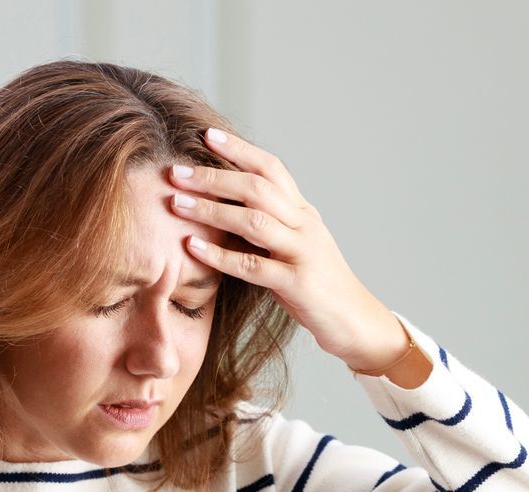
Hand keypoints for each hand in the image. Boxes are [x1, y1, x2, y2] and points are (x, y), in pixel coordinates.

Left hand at [166, 126, 406, 370]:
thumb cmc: (315, 283)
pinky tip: (191, 247)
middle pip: (257, 188)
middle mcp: (304, 224)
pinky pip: (252, 266)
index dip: (239, 149)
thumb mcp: (294, 244)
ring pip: (253, 221)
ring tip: (176, 204)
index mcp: (302, 211)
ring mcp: (302, 252)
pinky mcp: (297, 283)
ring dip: (210, 210)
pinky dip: (219, 255)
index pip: (271, 167)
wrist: (353, 319)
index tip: (206, 135)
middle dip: (213, 177)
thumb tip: (223, 205)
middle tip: (175, 172)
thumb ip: (268, 223)